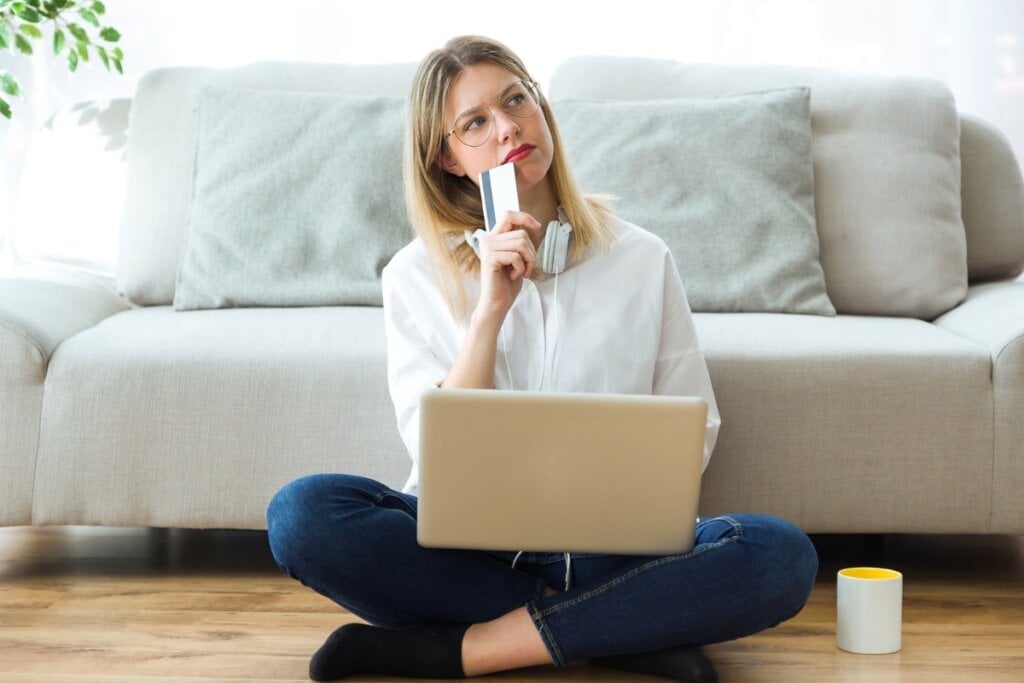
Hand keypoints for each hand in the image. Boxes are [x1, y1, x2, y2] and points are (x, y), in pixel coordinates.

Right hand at [474, 210, 540, 325]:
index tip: (537, 226)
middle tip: (526, 268)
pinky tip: (512, 276)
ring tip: (520, 272)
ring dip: (528, 261)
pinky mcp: (490, 259)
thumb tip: (531, 227)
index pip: (508, 215)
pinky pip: (515, 256)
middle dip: (531, 253)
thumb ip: (519, 242)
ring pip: (521, 244)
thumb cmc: (507, 283)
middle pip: (522, 234)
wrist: (497, 303)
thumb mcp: (517, 258)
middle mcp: (488, 240)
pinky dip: (520, 268)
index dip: (525, 217)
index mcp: (494, 238)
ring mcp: (488, 249)